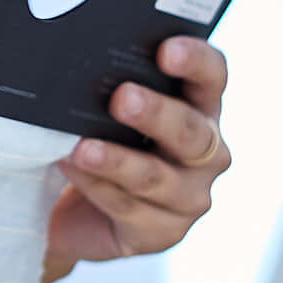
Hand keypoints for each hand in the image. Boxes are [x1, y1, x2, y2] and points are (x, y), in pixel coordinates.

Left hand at [43, 38, 230, 282]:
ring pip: (158, 177)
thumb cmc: (96, 140)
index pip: (211, 76)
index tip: (166, 50)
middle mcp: (206, 152)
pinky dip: (97, 187)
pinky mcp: (162, 232)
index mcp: (198, 107)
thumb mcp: (105, 109)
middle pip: (190, 130)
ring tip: (83, 148)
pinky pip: (130, 209)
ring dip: (119, 161)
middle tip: (122, 98)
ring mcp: (190, 196)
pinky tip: (72, 169)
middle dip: (155, 113)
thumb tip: (74, 59)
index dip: (196, 61)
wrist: (72, 209)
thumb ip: (107, 84)